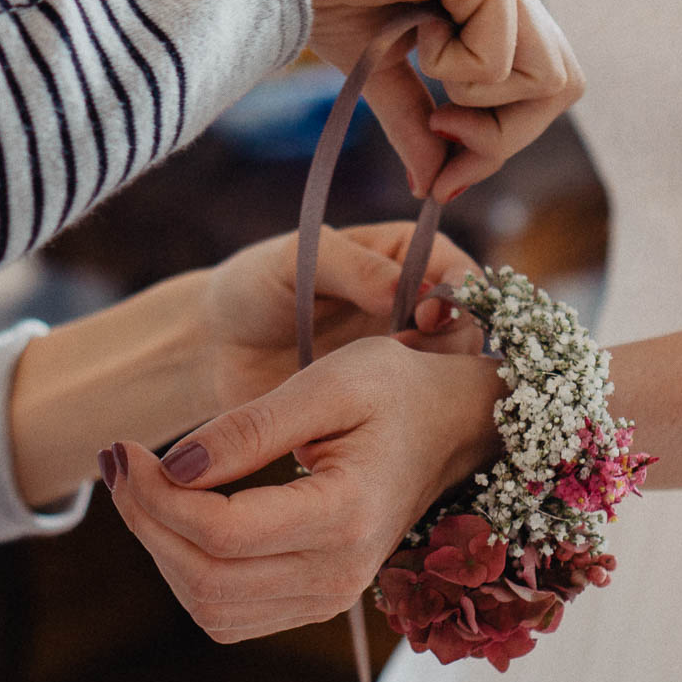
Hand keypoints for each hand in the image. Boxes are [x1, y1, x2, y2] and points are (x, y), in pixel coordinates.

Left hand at [102, 337, 505, 641]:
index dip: (156, 495)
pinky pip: (229, 613)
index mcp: (347, 514)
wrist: (454, 427)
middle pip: (205, 578)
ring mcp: (331, 596)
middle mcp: (341, 573)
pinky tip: (180, 517)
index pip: (223, 532)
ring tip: (141, 487)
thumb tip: (174, 467)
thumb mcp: (326, 383)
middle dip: (144, 521)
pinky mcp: (316, 601)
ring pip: (209, 606)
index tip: (124, 447)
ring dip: (160, 550)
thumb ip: (249, 426)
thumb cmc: (395, 391)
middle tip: (119, 462)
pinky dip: (188, 573)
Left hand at [202, 222, 481, 411]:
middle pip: (466, 331)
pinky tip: (372, 423)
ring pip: (449, 380)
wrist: (216, 345)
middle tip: (403, 358)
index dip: (455, 297)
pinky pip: (417, 414)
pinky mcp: (388, 405)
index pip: (459, 274)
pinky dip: (407, 419)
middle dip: (445, 347)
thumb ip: (350, 268)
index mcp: (406, 258)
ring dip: (427, 388)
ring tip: (379, 391)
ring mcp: (406, 362)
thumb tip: (404, 293)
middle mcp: (418, 311)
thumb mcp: (296, 260)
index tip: (425, 319)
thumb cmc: (254, 286)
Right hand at [224, 0, 585, 201]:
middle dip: (504, 135)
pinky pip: (499, 58)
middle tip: (442, 133)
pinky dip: (450, 66)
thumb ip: (416, 126)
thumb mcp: (380, 74)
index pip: (542, 91)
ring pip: (547, 78)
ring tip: (425, 63)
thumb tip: (434, 188)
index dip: (501, 143)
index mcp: (493, 5)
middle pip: (563, 87)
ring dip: (478, 96)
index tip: (443, 178)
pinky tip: (415, 25)